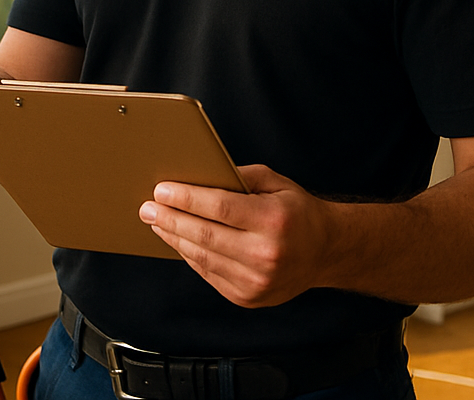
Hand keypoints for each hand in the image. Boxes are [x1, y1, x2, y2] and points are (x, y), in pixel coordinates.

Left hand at [138, 164, 334, 307]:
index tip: (161, 190)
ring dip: (174, 238)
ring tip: (157, 222)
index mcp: (273, 220)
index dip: (186, 199)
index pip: (219, 207)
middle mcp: (265, 254)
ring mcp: (256, 281)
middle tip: (147, 208)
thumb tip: (198, 175)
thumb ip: (238, 177)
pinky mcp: (248, 297)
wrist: (325, 252)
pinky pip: (208, 273)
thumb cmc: (297, 212)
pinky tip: (178, 240)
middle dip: (170, 219)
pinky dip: (189, 255)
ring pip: (202, 257)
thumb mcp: (274, 182)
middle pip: (205, 235)